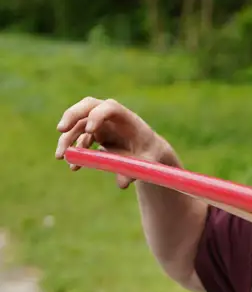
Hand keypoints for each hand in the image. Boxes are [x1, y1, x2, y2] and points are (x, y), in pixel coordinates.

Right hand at [55, 97, 171, 188]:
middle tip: (61, 130)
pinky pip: (80, 139)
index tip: (89, 131)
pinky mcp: (94, 133)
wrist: (147, 152)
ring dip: (67, 139)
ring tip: (61, 157)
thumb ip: (135, 170)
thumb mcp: (147, 163)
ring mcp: (100, 123)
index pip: (109, 107)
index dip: (97, 115)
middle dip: (71, 116)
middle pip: (86, 107)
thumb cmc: (149, 153)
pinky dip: (75, 152)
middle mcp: (110, 116)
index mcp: (126, 117)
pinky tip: (74, 167)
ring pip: (78, 125)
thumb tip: (121, 184)